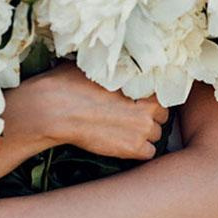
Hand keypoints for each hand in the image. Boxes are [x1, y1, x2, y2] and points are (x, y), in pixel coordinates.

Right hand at [26, 60, 170, 159]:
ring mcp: (141, 131)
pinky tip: (124, 141)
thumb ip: (117, 71)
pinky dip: (139, 149)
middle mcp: (147, 110)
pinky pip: (149, 152)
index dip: (149, 95)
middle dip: (149, 114)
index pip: (161, 91)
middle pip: (162, 114)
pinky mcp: (131, 149)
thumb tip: (120, 66)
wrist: (54, 111)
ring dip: (145, 132)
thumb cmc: (69, 84)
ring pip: (156, 134)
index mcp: (141, 86)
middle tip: (131, 113)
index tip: (138, 98)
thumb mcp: (97, 69)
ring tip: (126, 128)